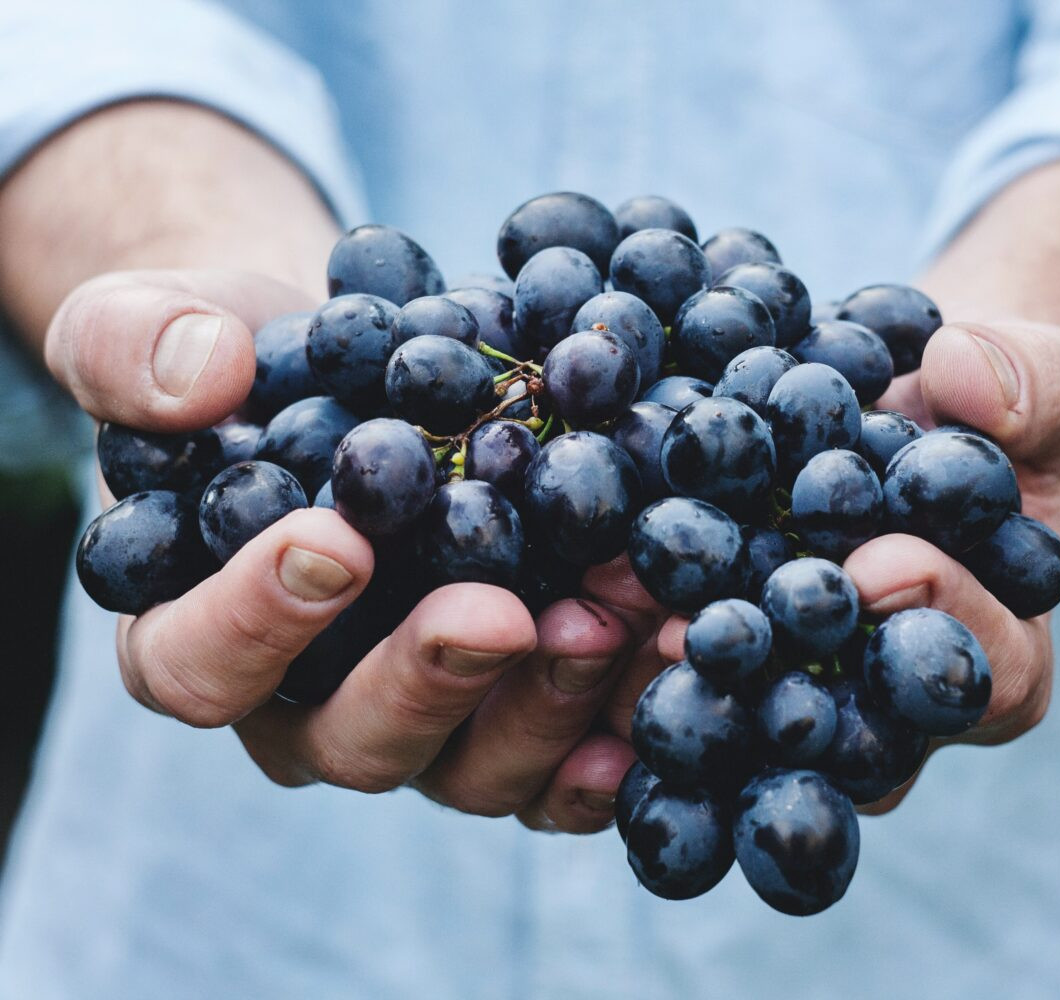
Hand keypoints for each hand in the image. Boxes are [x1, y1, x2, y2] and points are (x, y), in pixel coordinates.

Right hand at [48, 268, 637, 828]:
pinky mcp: (515, 715)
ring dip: (551, 701)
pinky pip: (565, 763)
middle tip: (500, 613)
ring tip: (618, 617)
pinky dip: (620, 732)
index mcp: (199, 636)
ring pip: (475, 765)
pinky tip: (671, 673)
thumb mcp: (156, 324)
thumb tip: (199, 377)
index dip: (255, 621)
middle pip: (356, 740)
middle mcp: (310, 707)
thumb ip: (136, 346)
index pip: (199, 665)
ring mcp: (426, 723)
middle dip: (432, 678)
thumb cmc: (246, 363)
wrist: (361, 375)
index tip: (334, 541)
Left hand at [650, 319, 1059, 811]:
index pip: (988, 672)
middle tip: (707, 629)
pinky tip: (572, 597)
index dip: (941, 620)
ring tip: (615, 610)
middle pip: (850, 729)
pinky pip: (686, 673)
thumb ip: (1034, 384)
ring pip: (751, 720)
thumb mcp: (1040, 381)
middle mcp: (896, 708)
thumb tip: (965, 376)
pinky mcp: (732, 666)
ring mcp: (808, 696)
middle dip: (780, 675)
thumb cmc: (989, 411)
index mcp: (1000, 656)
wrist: (909, 415)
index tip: (878, 563)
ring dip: (680, 673)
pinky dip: (628, 639)